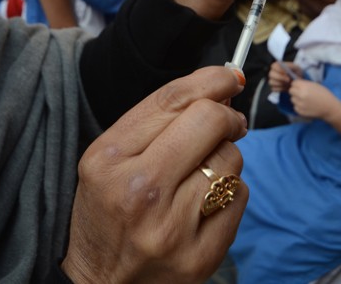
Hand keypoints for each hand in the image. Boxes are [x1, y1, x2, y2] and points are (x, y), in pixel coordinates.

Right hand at [61, 67, 248, 282]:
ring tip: (201, 173)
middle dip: (225, 115)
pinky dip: (230, 192)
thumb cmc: (105, 212)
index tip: (227, 77)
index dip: (210, 79)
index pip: (173, 100)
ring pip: (231, 159)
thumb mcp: (109, 158)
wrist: (100, 282)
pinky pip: (240, 197)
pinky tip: (206, 203)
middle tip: (224, 123)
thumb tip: (220, 85)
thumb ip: (157, 119)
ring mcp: (173, 227)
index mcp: (110, 159)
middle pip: (210, 121)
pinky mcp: (201, 256)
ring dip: (225, 157)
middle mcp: (141, 191)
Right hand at [268, 61, 301, 92]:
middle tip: (288, 80)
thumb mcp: (296, 68)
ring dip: (281, 84)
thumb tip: (286, 70)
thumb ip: (291, 67)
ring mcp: (272, 80)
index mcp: (277, 66)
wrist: (297, 82)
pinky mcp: (273, 87)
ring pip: (272, 82)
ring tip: (289, 83)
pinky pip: (274, 89)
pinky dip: (281, 89)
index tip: (286, 72)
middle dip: (280, 77)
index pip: (274, 66)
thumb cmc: (296, 73)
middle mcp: (273, 72)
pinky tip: (286, 87)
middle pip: (271, 74)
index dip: (279, 69)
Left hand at [288, 79, 336, 119]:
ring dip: (296, 98)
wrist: (330, 108)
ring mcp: (299, 104)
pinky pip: (295, 107)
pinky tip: (306, 106)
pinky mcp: (300, 111)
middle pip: (291, 90)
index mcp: (304, 87)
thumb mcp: (315, 85)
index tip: (300, 86)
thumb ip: (305, 84)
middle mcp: (300, 95)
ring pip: (292, 99)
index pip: (293, 83)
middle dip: (295, 91)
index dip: (297, 84)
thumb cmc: (324, 94)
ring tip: (305, 100)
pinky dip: (299, 106)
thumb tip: (296, 84)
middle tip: (301, 93)